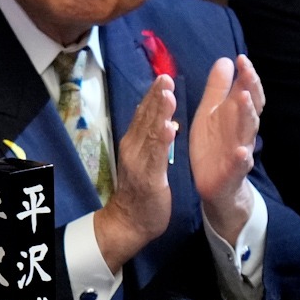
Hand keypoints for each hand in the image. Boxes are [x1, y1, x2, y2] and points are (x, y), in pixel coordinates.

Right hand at [97, 74, 176, 271]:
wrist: (129, 222)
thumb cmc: (141, 192)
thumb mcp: (145, 160)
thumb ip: (151, 141)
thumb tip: (162, 118)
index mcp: (134, 143)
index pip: (143, 115)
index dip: (153, 96)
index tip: (163, 77)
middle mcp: (133, 149)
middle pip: (145, 119)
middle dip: (156, 97)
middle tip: (165, 77)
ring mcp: (139, 163)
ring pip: (150, 134)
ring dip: (159, 114)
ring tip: (168, 95)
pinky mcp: (149, 179)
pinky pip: (157, 157)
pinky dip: (163, 142)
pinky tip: (170, 128)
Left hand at [189, 55, 261, 242]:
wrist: (214, 183)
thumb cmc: (214, 143)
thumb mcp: (211, 112)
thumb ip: (219, 88)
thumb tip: (225, 59)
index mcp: (236, 116)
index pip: (247, 93)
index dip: (247, 76)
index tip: (242, 58)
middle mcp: (242, 131)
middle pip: (251, 108)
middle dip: (250, 90)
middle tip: (247, 72)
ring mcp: (240, 151)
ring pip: (248, 132)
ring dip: (248, 115)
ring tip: (244, 98)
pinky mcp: (233, 172)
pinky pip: (240, 165)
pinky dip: (243, 159)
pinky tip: (244, 153)